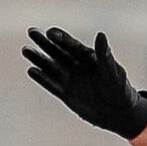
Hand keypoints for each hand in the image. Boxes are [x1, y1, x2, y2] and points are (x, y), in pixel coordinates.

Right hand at [24, 27, 146, 139]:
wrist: (119, 114)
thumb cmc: (120, 90)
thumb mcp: (113, 73)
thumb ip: (104, 55)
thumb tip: (101, 35)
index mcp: (89, 58)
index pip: (72, 46)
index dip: (62, 38)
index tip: (50, 32)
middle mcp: (77, 66)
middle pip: (58, 52)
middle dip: (45, 42)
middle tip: (32, 31)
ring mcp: (70, 80)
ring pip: (51, 67)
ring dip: (39, 59)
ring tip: (25, 50)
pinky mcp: (66, 94)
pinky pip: (52, 85)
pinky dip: (42, 78)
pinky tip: (31, 70)